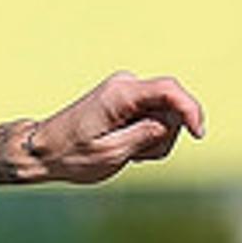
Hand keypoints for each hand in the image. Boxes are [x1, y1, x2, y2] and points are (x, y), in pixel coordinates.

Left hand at [24, 72, 205, 184]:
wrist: (42, 150)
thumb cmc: (70, 155)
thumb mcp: (109, 154)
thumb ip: (144, 137)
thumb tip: (171, 124)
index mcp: (120, 94)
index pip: (169, 90)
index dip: (191, 110)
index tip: (199, 134)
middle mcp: (125, 85)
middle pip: (170, 108)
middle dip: (162, 137)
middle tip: (135, 157)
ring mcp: (127, 91)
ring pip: (164, 117)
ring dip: (153, 141)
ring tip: (125, 153)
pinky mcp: (127, 101)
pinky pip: (153, 119)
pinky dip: (147, 137)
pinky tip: (125, 146)